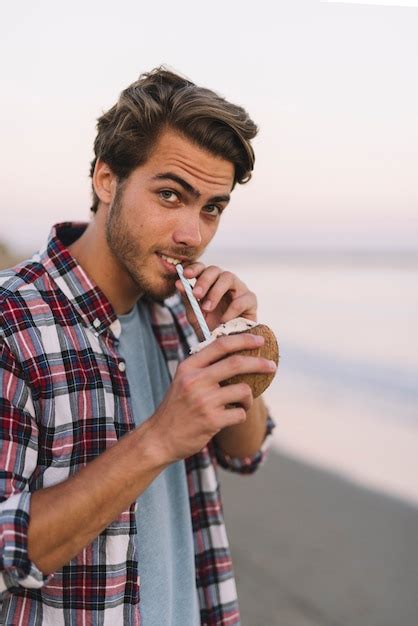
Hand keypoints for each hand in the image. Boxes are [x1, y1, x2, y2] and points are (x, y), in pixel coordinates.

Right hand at [148, 332, 274, 461]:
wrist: (160, 438)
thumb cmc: (177, 407)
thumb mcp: (183, 380)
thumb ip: (203, 366)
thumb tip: (235, 351)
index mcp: (189, 366)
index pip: (220, 345)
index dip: (244, 340)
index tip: (259, 340)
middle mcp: (195, 380)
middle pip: (237, 363)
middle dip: (259, 363)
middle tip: (271, 365)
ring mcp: (204, 400)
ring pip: (243, 390)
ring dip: (249, 398)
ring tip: (243, 403)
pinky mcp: (212, 420)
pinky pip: (240, 413)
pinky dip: (241, 414)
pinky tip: (231, 417)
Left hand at [175, 263, 256, 333]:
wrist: (226, 346)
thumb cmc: (210, 327)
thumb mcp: (195, 315)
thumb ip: (188, 299)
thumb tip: (178, 283)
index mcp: (209, 282)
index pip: (202, 268)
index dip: (194, 268)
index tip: (185, 274)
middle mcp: (224, 281)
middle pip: (215, 269)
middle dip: (204, 280)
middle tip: (196, 294)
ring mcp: (239, 288)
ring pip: (229, 277)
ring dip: (216, 292)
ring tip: (207, 308)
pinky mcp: (250, 300)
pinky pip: (242, 298)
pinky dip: (231, 310)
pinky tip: (223, 321)